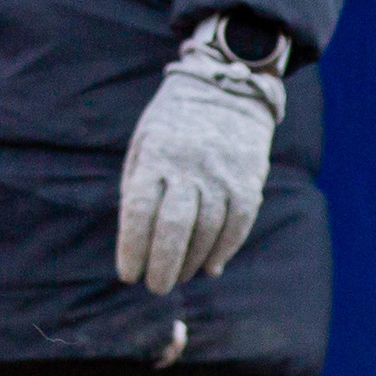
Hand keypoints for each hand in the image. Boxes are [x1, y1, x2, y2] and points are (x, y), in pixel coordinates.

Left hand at [116, 34, 282, 295]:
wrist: (226, 89)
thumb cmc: (174, 123)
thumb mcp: (144, 143)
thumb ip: (139, 188)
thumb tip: (141, 243)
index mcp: (155, 156)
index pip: (139, 211)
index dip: (132, 248)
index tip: (128, 275)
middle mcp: (189, 167)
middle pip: (174, 227)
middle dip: (163, 265)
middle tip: (156, 287)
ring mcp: (222, 174)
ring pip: (207, 231)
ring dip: (192, 261)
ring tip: (179, 276)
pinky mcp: (248, 181)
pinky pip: (236, 225)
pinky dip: (223, 250)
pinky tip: (210, 266)